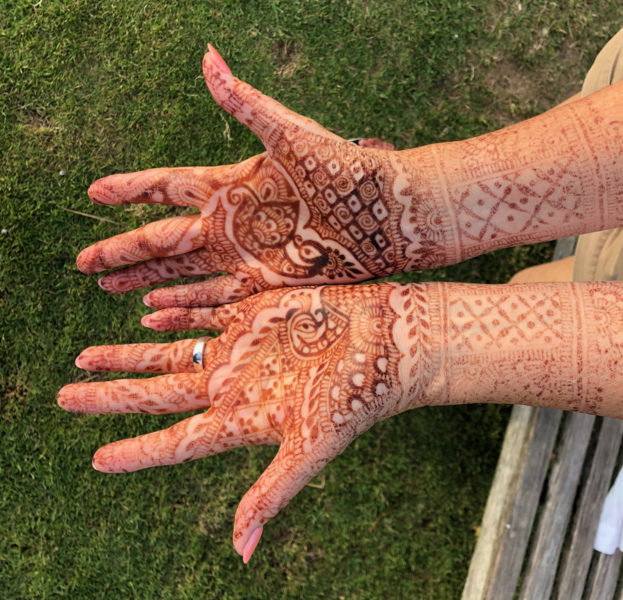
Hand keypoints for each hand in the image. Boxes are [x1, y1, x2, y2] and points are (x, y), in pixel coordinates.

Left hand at [57, 283, 407, 561]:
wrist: (389, 340)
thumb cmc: (357, 395)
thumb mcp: (314, 445)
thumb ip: (274, 491)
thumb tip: (241, 550)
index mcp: (243, 419)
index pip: (176, 442)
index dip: (137, 452)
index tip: (97, 460)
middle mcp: (234, 384)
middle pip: (158, 391)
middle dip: (111, 395)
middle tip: (66, 395)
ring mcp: (241, 347)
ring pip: (169, 349)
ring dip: (129, 353)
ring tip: (87, 354)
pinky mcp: (254, 311)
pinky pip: (201, 311)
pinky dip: (172, 312)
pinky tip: (144, 311)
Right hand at [77, 46, 412, 309]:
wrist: (385, 215)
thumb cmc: (343, 170)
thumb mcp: (290, 133)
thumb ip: (245, 103)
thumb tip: (206, 56)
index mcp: (231, 184)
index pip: (166, 186)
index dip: (131, 190)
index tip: (96, 192)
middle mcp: (230, 223)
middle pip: (162, 238)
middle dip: (122, 249)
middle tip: (85, 263)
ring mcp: (244, 257)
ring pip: (181, 272)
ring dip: (145, 280)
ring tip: (111, 288)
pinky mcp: (265, 285)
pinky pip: (213, 300)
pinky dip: (182, 306)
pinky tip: (154, 312)